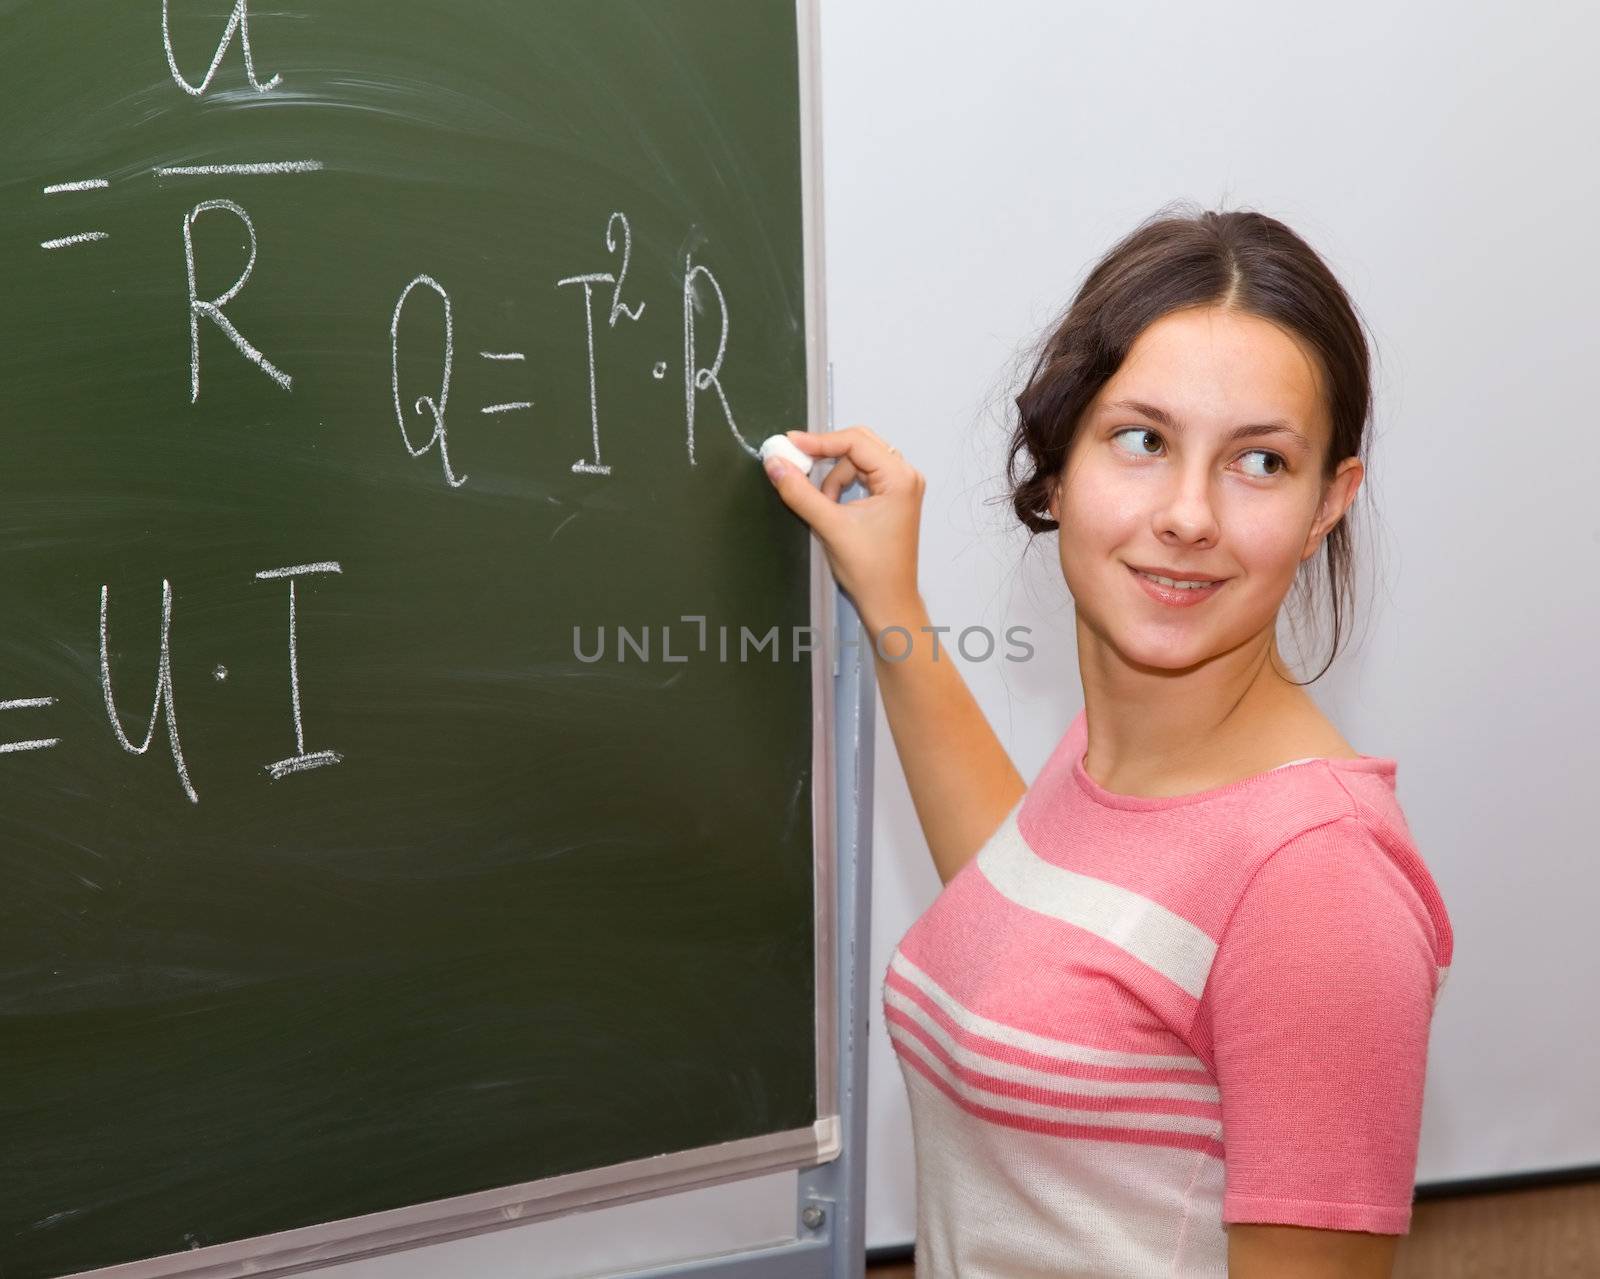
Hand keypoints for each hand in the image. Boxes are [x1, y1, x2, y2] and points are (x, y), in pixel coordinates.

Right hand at [763, 426, 923, 626]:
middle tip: (795, 462)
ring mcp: (900, 486)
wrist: (888, 601)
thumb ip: (799, 492)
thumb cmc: (871, 571)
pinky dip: (841, 486)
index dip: (818, 441)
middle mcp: (905, 476)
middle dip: (825, 455)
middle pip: (858, 444)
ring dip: (832, 478)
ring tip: (824, 508)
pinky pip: (861, 476)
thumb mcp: (829, 526)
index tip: (789, 445)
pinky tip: (832, 507)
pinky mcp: (891, 497)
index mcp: (900, 478)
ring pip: (856, 461)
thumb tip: (776, 464)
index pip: (855, 442)